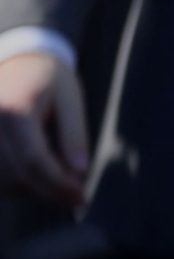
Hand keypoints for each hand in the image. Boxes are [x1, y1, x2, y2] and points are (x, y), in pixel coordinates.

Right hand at [0, 51, 88, 207]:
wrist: (18, 61)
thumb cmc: (49, 79)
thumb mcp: (71, 100)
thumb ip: (74, 136)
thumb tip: (79, 174)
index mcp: (15, 111)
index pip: (34, 161)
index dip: (59, 185)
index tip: (82, 197)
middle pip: (16, 176)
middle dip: (49, 192)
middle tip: (77, 197)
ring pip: (2, 182)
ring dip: (32, 192)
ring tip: (60, 184)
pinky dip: (14, 185)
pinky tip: (37, 179)